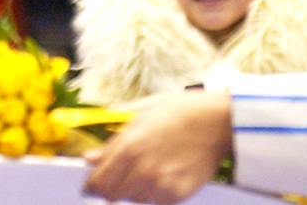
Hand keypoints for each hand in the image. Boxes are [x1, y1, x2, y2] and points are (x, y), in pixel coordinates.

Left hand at [82, 90, 231, 202]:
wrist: (216, 122)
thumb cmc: (178, 111)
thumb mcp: (140, 113)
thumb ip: (112, 138)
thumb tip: (90, 157)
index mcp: (130, 146)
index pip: (99, 180)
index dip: (91, 183)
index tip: (90, 183)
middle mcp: (143, 170)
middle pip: (113, 195)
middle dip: (110, 186)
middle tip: (116, 175)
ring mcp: (161, 185)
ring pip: (134, 198)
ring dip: (132, 188)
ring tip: (145, 167)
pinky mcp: (177, 195)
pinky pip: (155, 201)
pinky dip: (153, 191)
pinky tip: (161, 172)